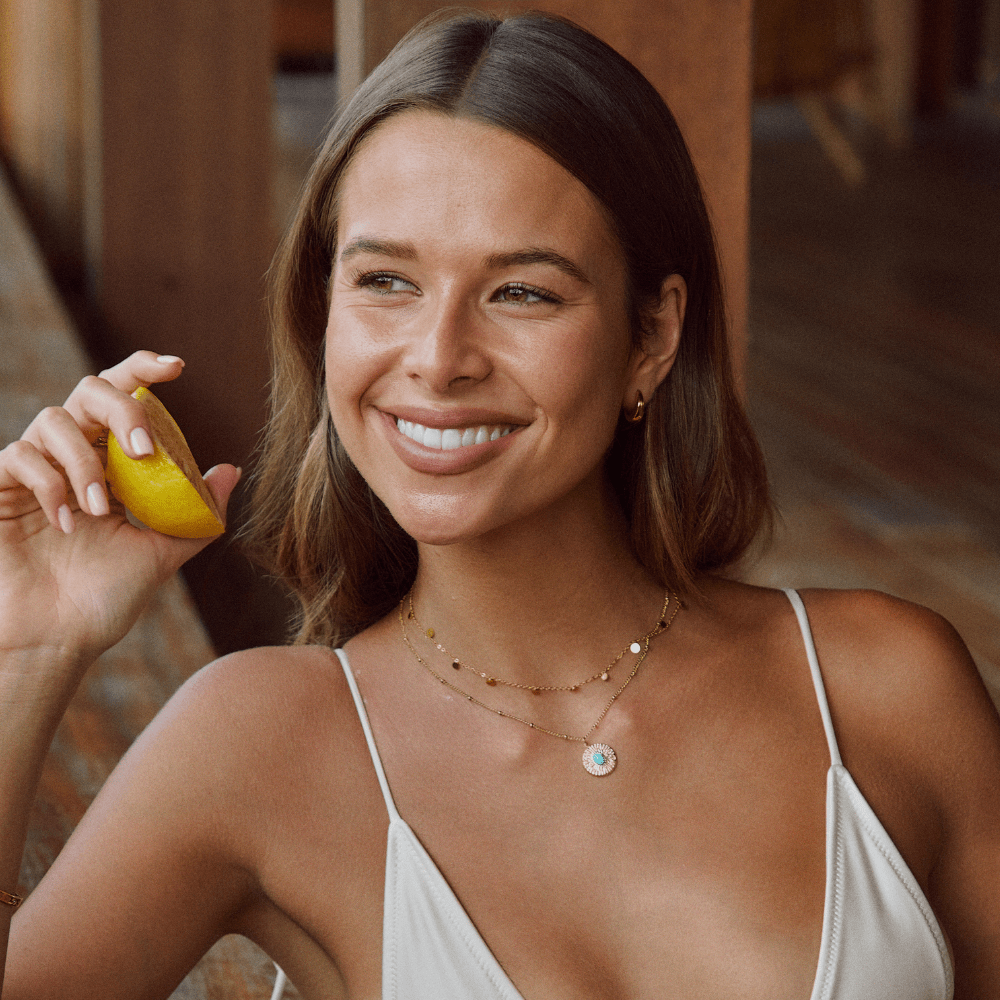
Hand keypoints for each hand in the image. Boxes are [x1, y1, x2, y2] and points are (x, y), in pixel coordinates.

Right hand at [0, 352, 239, 668]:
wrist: (56, 640)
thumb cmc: (105, 599)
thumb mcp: (162, 553)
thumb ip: (195, 512)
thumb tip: (230, 469)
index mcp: (113, 465)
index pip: (126, 399)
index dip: (144, 371)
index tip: (178, 367)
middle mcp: (75, 457)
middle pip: (90, 391)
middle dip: (122, 408)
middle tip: (143, 450)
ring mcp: (34, 470)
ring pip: (53, 419)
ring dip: (85, 460)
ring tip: (101, 509)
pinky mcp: (0, 487)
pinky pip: (20, 456)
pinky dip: (50, 483)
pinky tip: (67, 521)